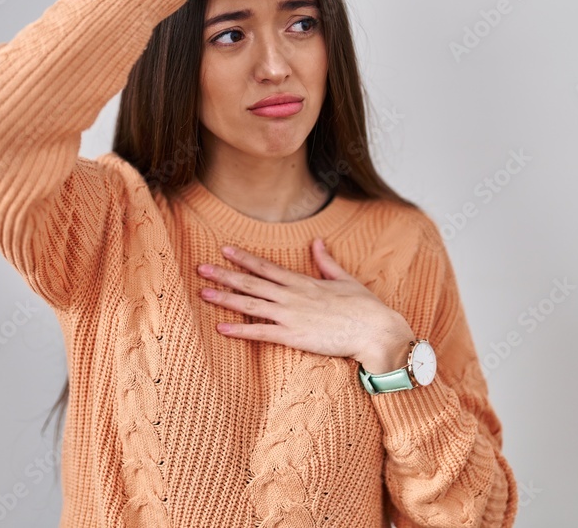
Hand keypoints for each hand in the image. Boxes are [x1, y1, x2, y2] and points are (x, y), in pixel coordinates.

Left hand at [197, 238, 415, 372]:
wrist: (376, 330)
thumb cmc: (364, 307)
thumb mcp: (344, 278)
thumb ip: (326, 261)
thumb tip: (317, 241)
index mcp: (302, 281)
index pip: (266, 267)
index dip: (243, 258)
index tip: (224, 249)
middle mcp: (292, 295)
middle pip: (251, 282)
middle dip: (224, 275)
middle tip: (201, 268)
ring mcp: (290, 315)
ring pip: (251, 304)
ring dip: (226, 298)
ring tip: (203, 293)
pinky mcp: (294, 336)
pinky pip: (261, 333)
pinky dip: (240, 330)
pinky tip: (221, 328)